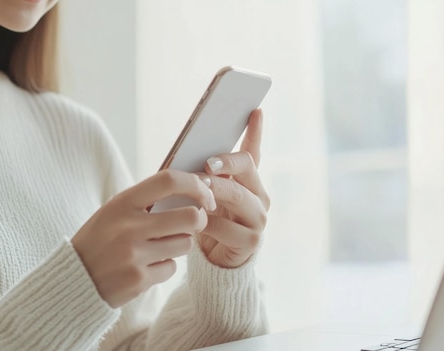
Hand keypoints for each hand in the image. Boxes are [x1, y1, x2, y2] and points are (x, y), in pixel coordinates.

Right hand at [71, 170, 215, 307]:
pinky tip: (145, 267)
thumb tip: (189, 187)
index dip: (195, 185)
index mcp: (122, 203)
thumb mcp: (114, 212)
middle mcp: (128, 226)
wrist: (73, 281)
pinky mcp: (139, 279)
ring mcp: (134, 254)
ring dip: (178, 245)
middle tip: (194, 223)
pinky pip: (172, 268)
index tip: (206, 194)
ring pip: (185, 244)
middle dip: (199, 220)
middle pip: (190, 216)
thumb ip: (145, 201)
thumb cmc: (99, 241)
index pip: (169, 181)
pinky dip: (164, 267)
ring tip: (157, 247)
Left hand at [198, 109, 269, 267]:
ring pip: (238, 196)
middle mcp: (259, 196)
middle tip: (206, 163)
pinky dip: (207, 222)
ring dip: (214, 190)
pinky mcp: (252, 241)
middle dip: (225, 163)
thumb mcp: (204, 196)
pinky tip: (195, 220)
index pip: (253, 152)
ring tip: (198, 187)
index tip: (254, 111)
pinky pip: (226, 227)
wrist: (214, 261)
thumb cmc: (206, 222)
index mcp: (249, 182)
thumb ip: (202, 177)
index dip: (255, 132)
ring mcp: (259, 218)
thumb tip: (184, 153)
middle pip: (246, 169)